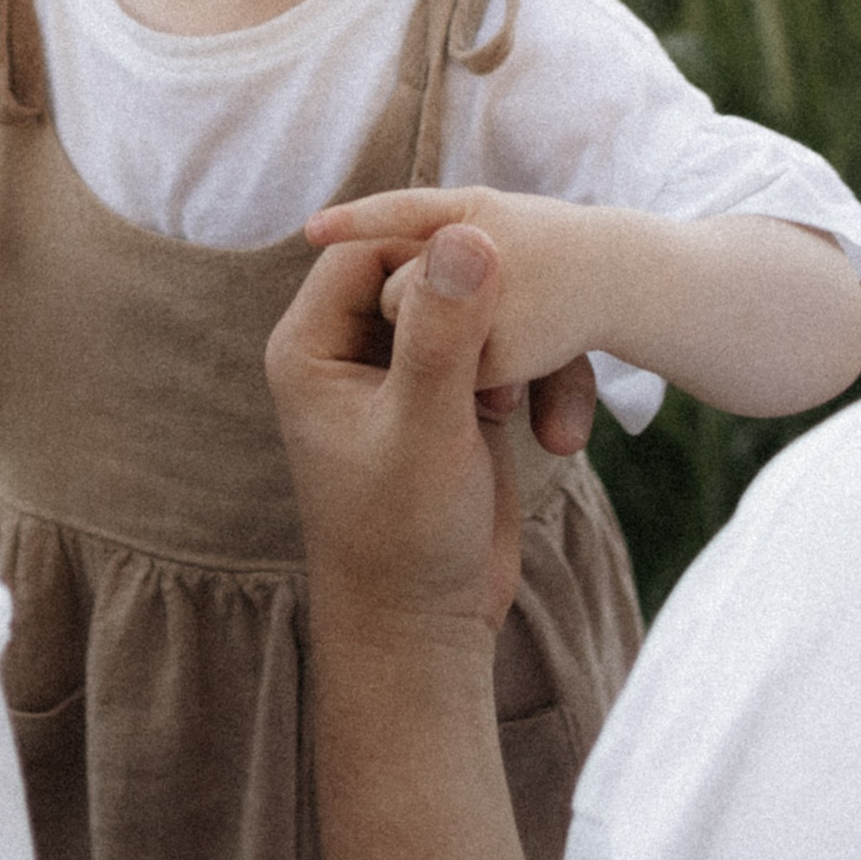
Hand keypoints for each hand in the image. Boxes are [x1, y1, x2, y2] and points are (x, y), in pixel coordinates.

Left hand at [266, 223, 524, 649]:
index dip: (430, 246)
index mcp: (312, 346)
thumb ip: (442, 334)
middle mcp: (348, 351)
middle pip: (420, 271)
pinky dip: (529, 373)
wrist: (425, 626)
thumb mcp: (426, 427)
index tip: (498, 264)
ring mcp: (400, 375)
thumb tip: (467, 233)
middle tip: (530, 320)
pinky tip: (549, 428)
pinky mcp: (450, 400)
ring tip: (519, 400)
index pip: (368, 249)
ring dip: (511, 342)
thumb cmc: (404, 538)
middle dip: (480, 293)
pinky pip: (494, 350)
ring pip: (467, 309)